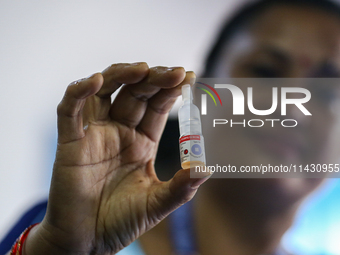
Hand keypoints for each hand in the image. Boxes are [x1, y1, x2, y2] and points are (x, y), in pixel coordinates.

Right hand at [24, 63, 206, 254]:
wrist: (88, 242)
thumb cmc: (121, 221)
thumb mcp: (157, 203)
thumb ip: (182, 186)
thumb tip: (208, 167)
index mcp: (142, 142)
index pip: (158, 106)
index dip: (171, 90)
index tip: (189, 76)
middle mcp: (119, 132)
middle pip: (136, 93)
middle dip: (154, 79)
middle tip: (174, 72)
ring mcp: (94, 134)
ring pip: (104, 92)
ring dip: (121, 75)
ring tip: (143, 69)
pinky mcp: (70, 142)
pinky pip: (70, 110)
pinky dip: (79, 92)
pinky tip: (96, 81)